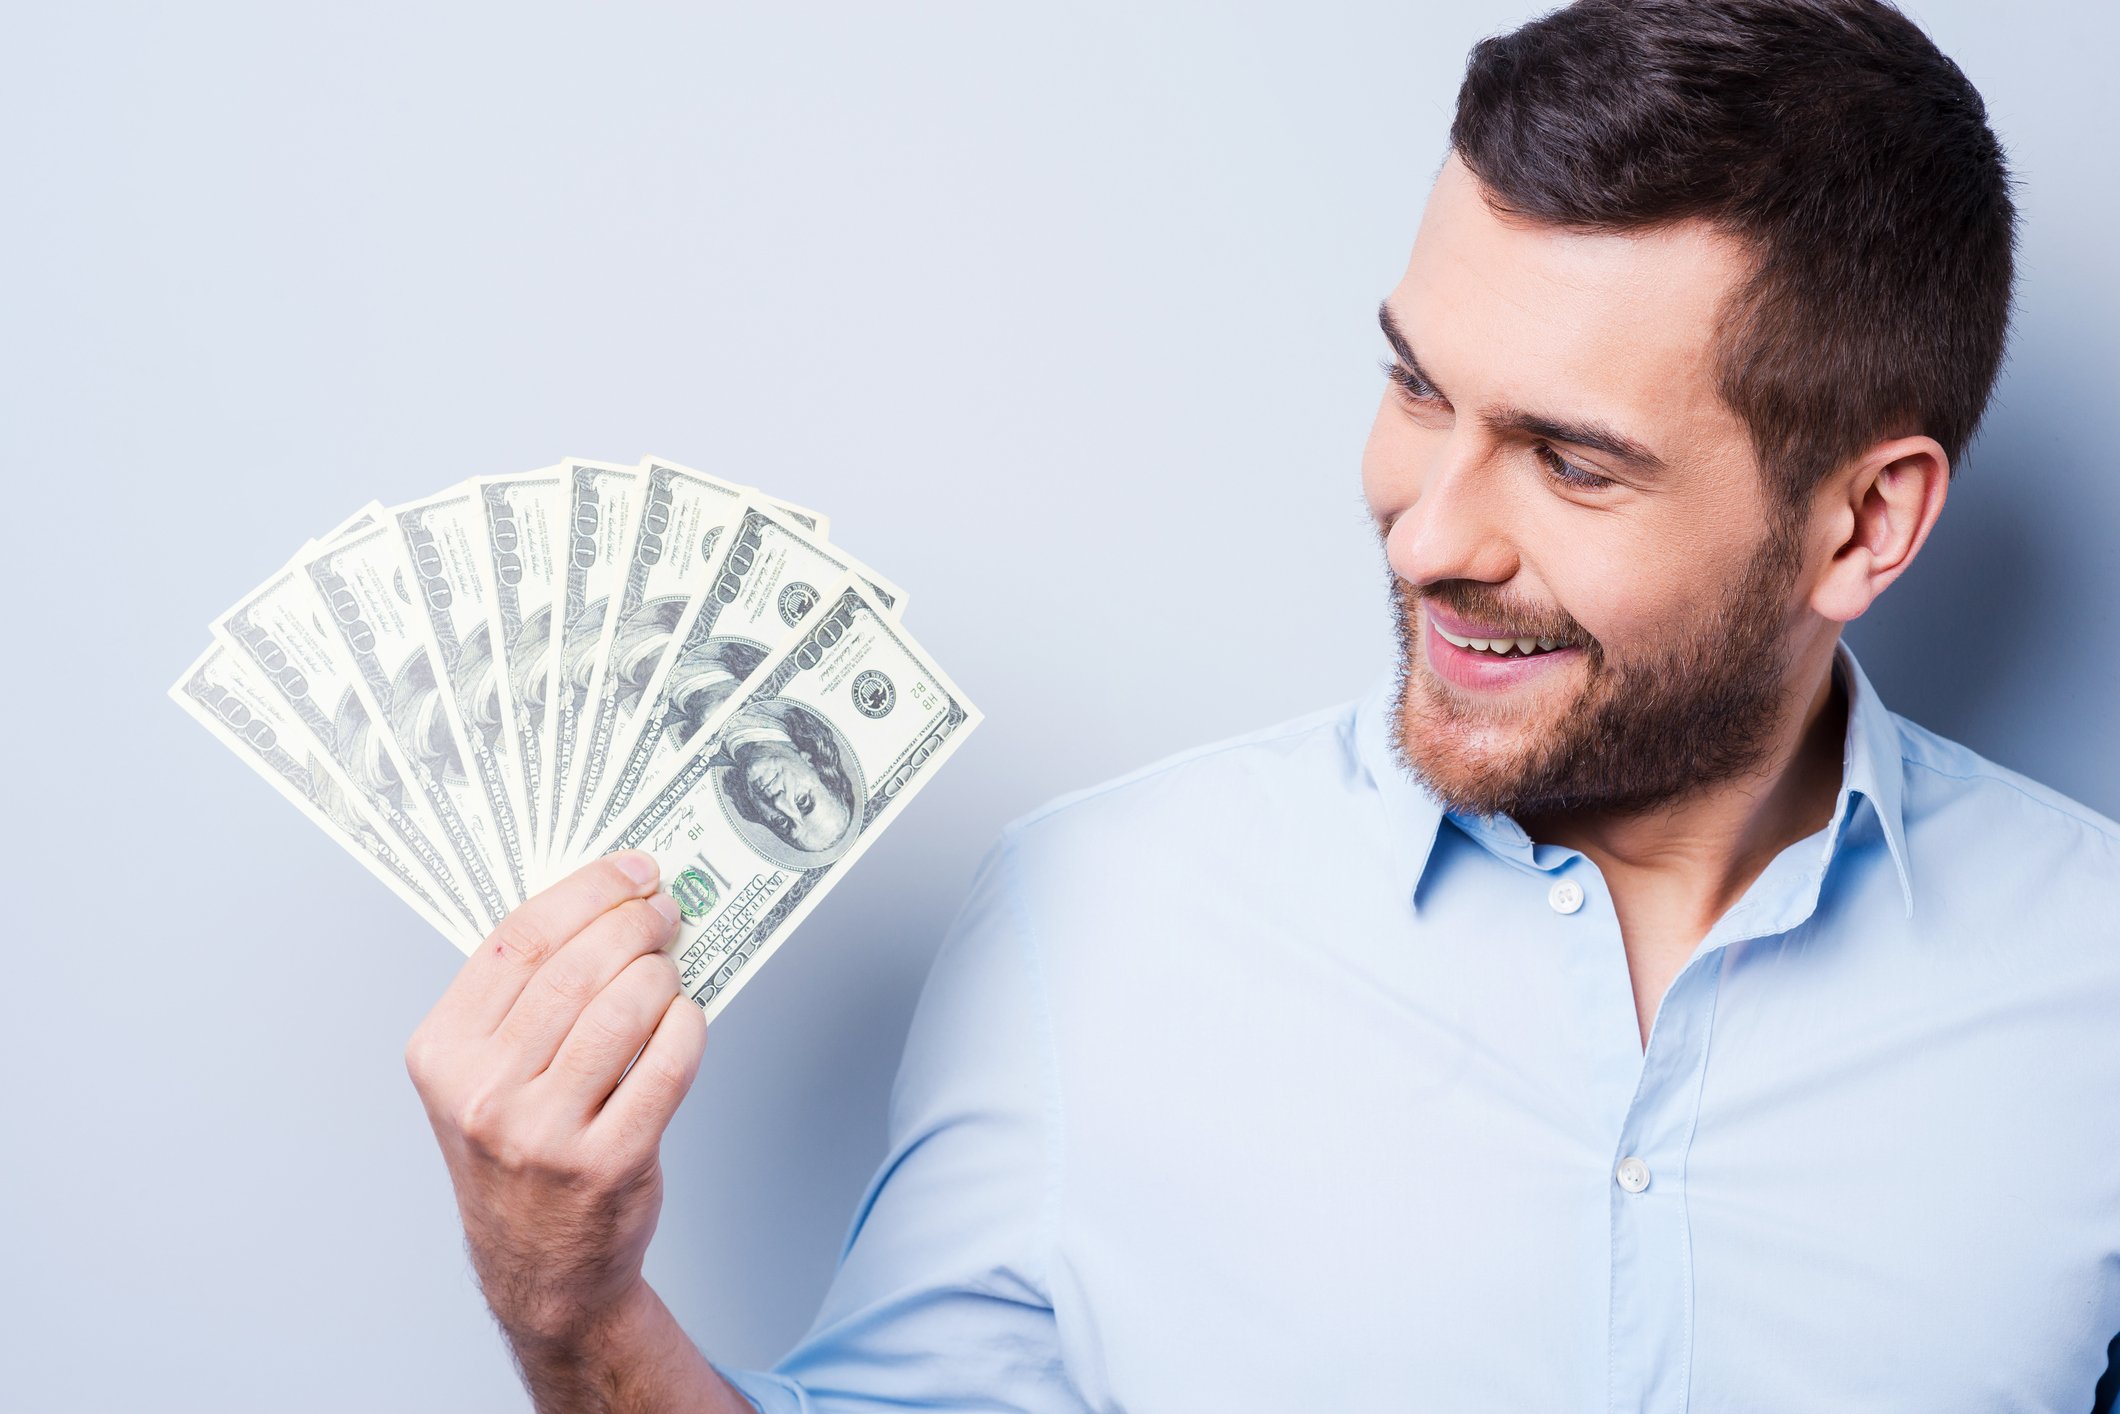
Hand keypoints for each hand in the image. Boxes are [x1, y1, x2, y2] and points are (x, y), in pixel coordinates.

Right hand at [405, 851, 707, 1348]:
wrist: (540, 1266)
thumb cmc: (519, 1151)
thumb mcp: (482, 1074)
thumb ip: (522, 997)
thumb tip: (603, 902)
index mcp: (442, 1055)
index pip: (516, 942)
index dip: (583, 892)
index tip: (629, 869)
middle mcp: (484, 1093)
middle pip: (574, 969)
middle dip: (632, 923)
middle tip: (664, 908)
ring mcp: (544, 1133)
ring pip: (623, 1010)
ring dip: (660, 973)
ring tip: (669, 967)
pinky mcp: (608, 1162)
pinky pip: (665, 1064)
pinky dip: (686, 1027)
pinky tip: (686, 1017)